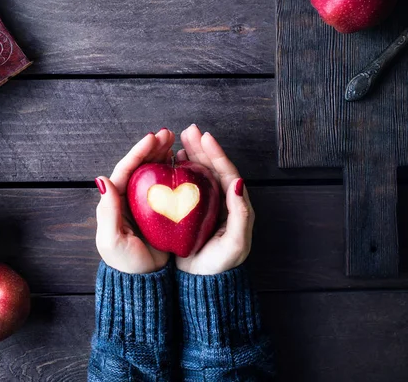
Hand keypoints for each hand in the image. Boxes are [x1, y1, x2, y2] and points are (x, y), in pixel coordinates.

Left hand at [95, 129, 174, 273]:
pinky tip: (181, 162)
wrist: (144, 282)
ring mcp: (145, 203)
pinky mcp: (160, 210)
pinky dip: (172, 171)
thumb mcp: (112, 239)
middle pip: (140, 166)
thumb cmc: (125, 262)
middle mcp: (129, 197)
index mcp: (115, 200)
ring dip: (162, 154)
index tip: (153, 138)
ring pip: (153, 172)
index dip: (139, 152)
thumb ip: (108, 210)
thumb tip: (102, 179)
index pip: (126, 169)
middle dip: (153, 147)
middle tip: (168, 133)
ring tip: (174, 141)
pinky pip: (166, 185)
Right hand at [176, 124, 254, 274]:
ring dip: (192, 154)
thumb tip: (239, 184)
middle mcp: (223, 200)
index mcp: (236, 204)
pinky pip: (188, 184)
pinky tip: (174, 162)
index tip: (205, 137)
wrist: (203, 284)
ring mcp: (207, 204)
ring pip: (200, 172)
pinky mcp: (193, 210)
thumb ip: (240, 214)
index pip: (227, 172)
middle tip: (189, 131)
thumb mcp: (235, 242)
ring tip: (181, 140)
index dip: (216, 153)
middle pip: (213, 167)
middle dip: (202, 147)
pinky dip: (182, 170)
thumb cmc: (221, 265)